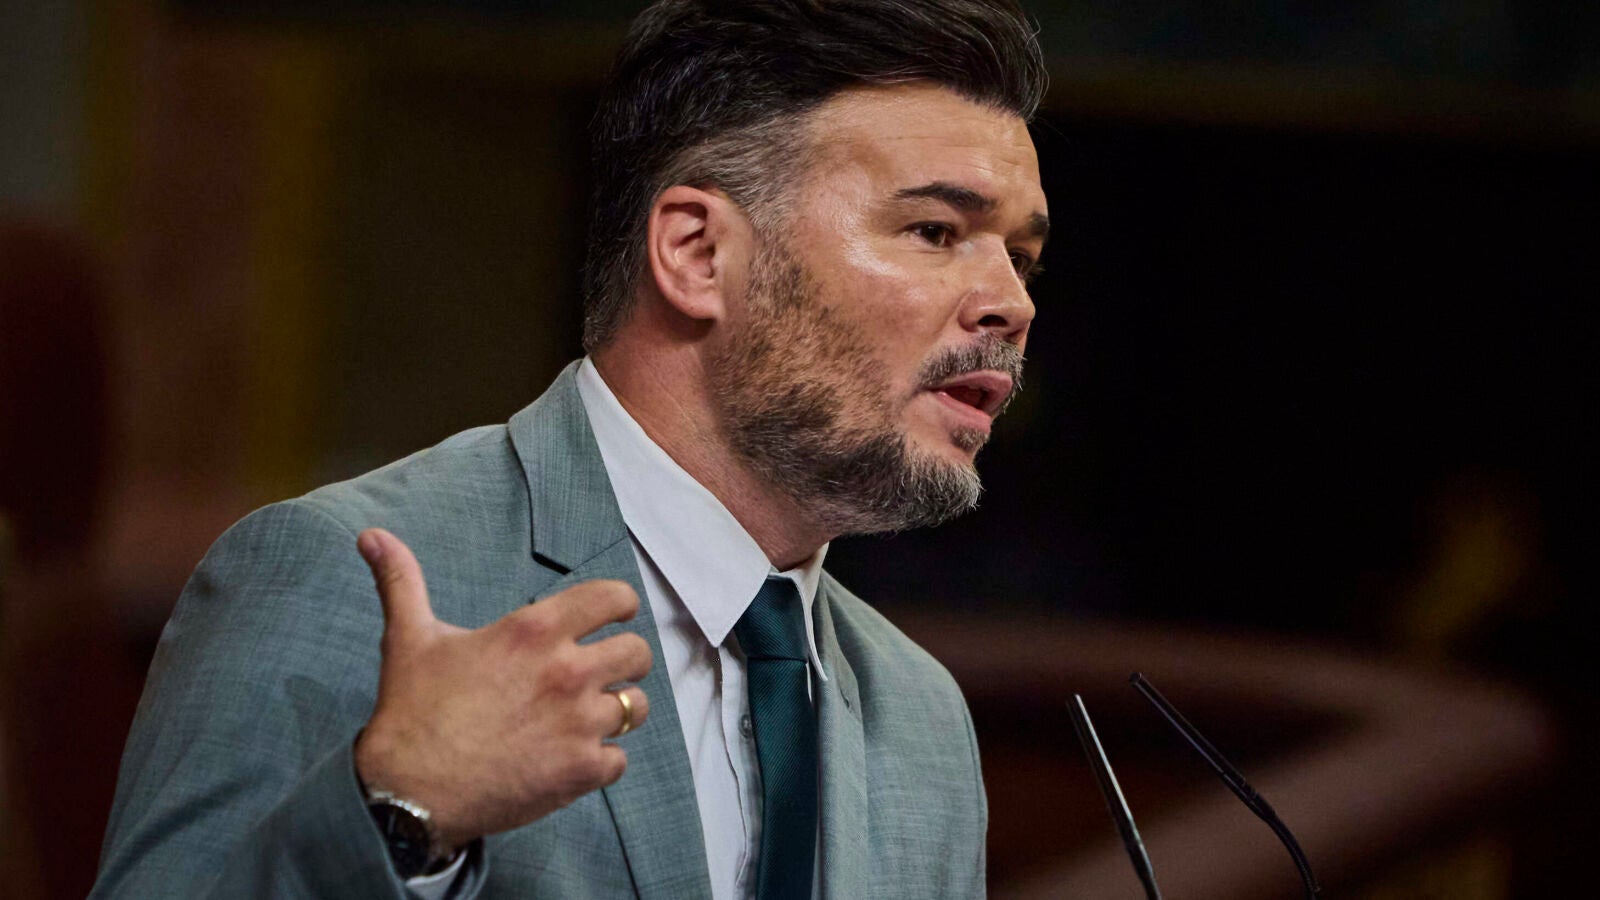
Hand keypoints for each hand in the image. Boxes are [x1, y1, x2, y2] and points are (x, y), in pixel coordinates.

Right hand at [352, 527, 651, 851]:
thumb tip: (372, 536)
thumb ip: (402, 581)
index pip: (614, 598)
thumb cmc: (412, 712)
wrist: (409, 792)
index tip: (615, 616)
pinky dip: (602, 761)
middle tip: (603, 672)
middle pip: (638, 653)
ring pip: (636, 706)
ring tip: (587, 717)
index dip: (621, 605)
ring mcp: (579, 723)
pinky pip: (620, 759)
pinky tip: (573, 758)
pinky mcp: (581, 770)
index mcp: (534, 631)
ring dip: (616, 710)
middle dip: (625, 660)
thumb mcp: (409, 638)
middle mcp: (567, 671)